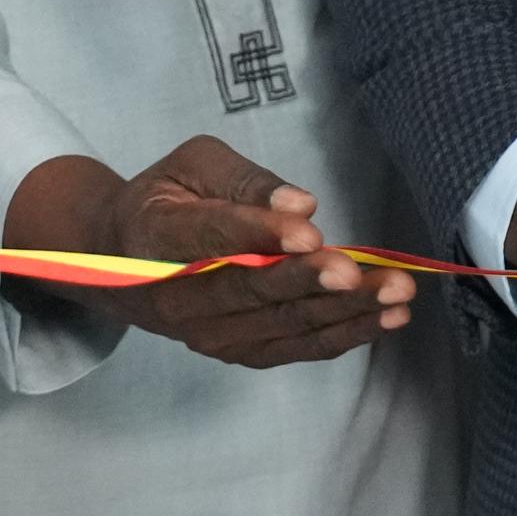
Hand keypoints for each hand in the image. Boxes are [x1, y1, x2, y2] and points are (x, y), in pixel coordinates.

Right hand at [77, 137, 410, 366]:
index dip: (260, 236)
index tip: (309, 233)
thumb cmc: (166, 199)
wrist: (119, 262)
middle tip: (361, 272)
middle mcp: (176, 297)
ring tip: (397, 295)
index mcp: (156, 235)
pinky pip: (295, 348)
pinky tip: (388, 319)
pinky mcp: (236, 351)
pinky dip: (344, 335)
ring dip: (344, 313)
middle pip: (250, 292)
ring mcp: (207, 333)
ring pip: (281, 325)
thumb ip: (243, 180)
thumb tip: (301, 206)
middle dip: (311, 282)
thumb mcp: (193, 164)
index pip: (211, 237)